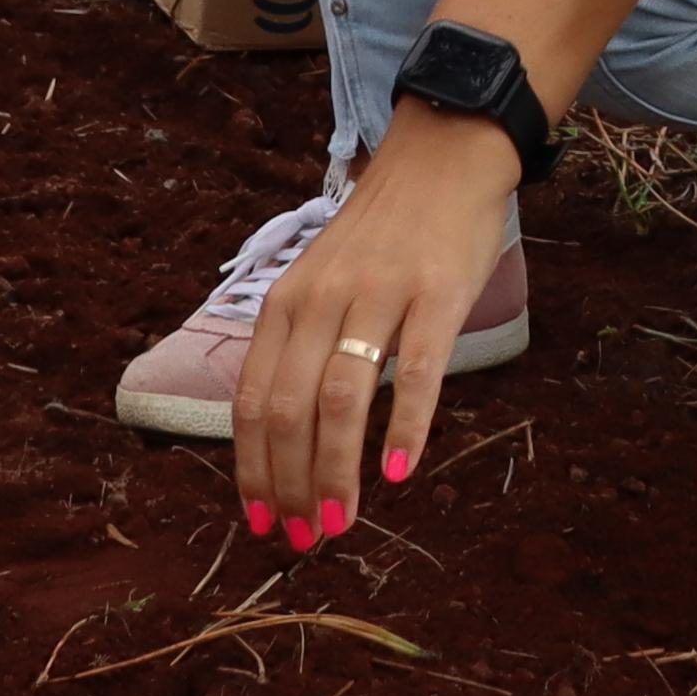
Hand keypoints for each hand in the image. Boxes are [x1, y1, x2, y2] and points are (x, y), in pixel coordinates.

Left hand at [231, 107, 518, 541]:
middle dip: (290, 485)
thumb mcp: (320, 281)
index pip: (255, 401)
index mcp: (285, 303)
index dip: (253, 469)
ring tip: (340, 524)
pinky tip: (400, 473)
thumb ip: (301, 345)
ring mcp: (378, 295)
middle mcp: (321, 300)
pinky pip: (417, 371)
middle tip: (304, 538)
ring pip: (342, 400)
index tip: (262, 522)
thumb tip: (286, 436)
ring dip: (335, 473)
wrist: (442, 157)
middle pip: (291, 410)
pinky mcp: (435, 294)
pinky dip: (405, 427)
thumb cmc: (382, 235)